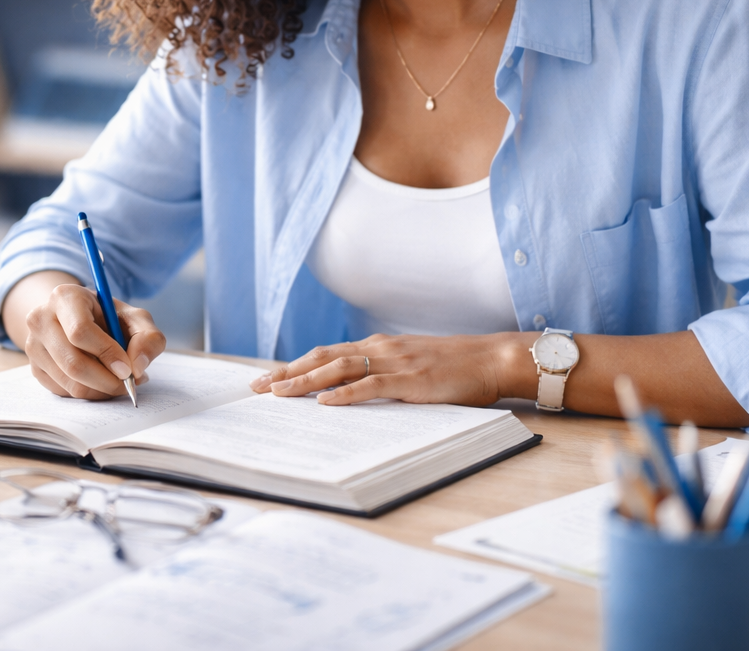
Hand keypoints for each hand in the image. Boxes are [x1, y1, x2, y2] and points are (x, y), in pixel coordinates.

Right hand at [4, 272, 165, 399]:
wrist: (78, 319)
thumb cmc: (109, 318)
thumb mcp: (135, 318)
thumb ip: (148, 337)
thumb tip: (137, 367)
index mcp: (64, 297)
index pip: (80, 331)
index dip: (107, 353)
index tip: (127, 368)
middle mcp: (41, 319)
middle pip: (73, 362)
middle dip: (107, 380)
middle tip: (129, 383)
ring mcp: (33, 345)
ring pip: (69, 382)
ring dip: (102, 390)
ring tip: (120, 381)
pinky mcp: (35, 368)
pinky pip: (64, 392)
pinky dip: (89, 393)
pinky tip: (102, 381)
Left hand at [248, 332, 523, 406]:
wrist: (491, 358)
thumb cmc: (455, 367)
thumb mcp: (412, 364)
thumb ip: (383, 373)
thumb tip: (352, 392)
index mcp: (379, 346)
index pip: (327, 353)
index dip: (295, 365)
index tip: (268, 378)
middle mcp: (380, 348)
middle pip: (323, 357)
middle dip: (287, 372)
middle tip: (256, 387)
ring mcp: (394, 362)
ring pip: (339, 368)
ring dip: (305, 381)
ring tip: (278, 393)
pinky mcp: (410, 379)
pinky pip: (371, 385)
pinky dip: (345, 394)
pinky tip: (325, 403)